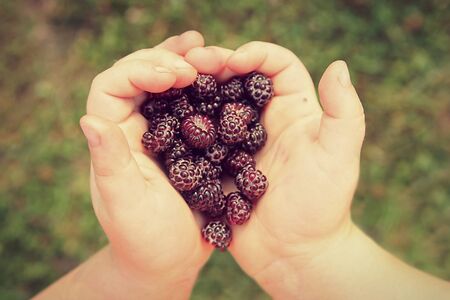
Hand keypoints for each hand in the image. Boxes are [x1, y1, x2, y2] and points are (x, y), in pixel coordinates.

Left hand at [79, 31, 211, 292]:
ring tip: (202, 46)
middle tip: (197, 52)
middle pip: (139, 76)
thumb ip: (110, 163)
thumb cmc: (146, 239)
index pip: (114, 87)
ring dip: (181, 61)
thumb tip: (89, 119)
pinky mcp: (185, 140)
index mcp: (114, 138)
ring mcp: (161, 132)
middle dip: (164, 58)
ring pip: (164, 84)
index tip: (176, 74)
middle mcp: (133, 128)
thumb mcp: (127, 203)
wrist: (170, 260)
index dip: (140, 70)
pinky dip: (202, 84)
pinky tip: (217, 72)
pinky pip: (191, 103)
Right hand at [185, 42, 364, 295]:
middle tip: (192, 64)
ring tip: (173, 84)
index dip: (257, 53)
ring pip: (213, 104)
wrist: (293, 255)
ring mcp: (237, 144)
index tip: (233, 60)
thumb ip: (345, 113)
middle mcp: (263, 122)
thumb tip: (339, 65)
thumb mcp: (337, 158)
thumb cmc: (321, 208)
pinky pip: (197, 138)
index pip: (276, 66)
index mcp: (293, 112)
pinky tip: (164, 118)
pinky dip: (183, 124)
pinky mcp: (218, 165)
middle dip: (216, 65)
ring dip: (195, 91)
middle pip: (238, 79)